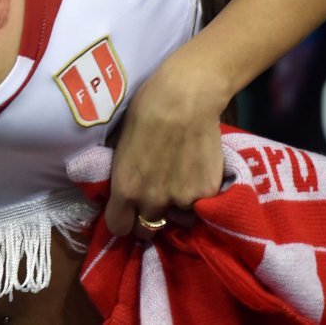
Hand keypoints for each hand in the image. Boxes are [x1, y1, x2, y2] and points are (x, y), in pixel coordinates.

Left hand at [105, 57, 224, 237]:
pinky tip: (197, 171)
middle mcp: (152, 201)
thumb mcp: (123, 141)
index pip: (118, 227)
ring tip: (181, 181)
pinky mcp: (207, 193)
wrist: (187, 95)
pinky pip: (200, 205)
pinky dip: (198, 194)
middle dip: (148, 217)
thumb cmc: (147, 106)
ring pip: (176, 217)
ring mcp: (182, 200)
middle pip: (147, 229)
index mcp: (126, 188)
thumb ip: (125, 172)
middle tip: (155, 198)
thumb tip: (123, 186)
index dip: (123, 220)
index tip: (128, 211)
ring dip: (176, 206)